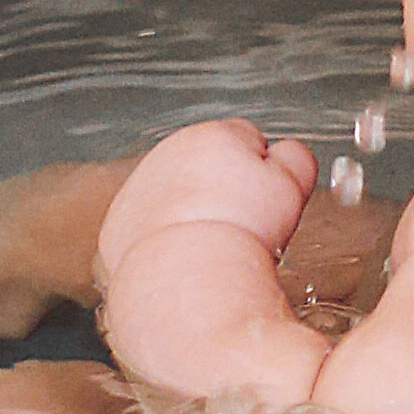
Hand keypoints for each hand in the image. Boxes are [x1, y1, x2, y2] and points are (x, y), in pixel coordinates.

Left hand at [98, 123, 318, 271]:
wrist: (186, 277)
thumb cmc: (240, 233)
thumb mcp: (292, 184)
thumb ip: (295, 158)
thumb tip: (287, 155)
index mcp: (213, 136)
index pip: (247, 140)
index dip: (263, 172)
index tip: (267, 199)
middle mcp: (168, 154)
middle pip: (208, 167)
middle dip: (225, 190)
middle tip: (243, 226)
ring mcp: (139, 188)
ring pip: (176, 196)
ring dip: (193, 213)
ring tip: (214, 246)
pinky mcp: (119, 224)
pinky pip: (148, 227)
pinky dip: (164, 239)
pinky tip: (184, 258)